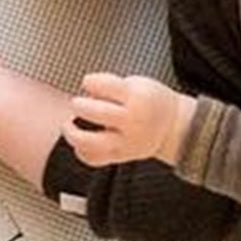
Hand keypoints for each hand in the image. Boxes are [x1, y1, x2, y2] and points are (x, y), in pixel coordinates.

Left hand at [63, 73, 196, 166]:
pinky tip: (81, 143)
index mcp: (137, 97)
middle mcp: (132, 121)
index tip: (87, 82)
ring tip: (68, 125)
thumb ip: (111, 86)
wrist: (172, 126)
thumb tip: (82, 90)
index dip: (90, 82)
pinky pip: (94, 159)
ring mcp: (126, 141)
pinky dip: (82, 152)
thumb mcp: (137, 84)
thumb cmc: (149, 101)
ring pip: (90, 142)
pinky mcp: (121, 156)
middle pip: (96, 113)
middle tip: (77, 103)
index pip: (105, 86)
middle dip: (79, 105)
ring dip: (72, 133)